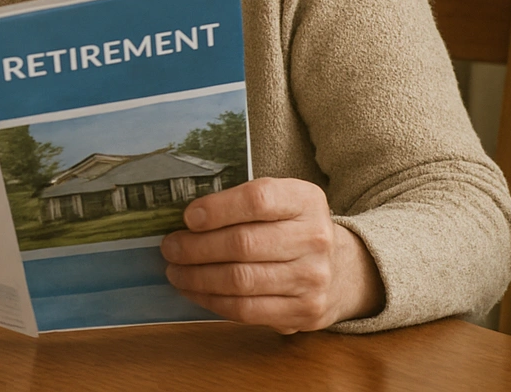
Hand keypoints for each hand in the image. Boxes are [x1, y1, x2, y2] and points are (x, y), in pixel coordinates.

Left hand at [160, 177, 384, 332]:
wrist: (341, 269)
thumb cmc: (290, 228)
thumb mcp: (279, 202)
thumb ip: (239, 203)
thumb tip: (185, 219)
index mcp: (306, 200)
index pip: (258, 200)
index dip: (218, 209)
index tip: (188, 217)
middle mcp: (315, 238)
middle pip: (243, 244)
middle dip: (196, 247)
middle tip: (170, 247)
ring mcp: (313, 278)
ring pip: (241, 280)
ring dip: (197, 277)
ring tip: (176, 270)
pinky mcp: (305, 311)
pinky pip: (247, 310)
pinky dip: (212, 301)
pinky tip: (195, 291)